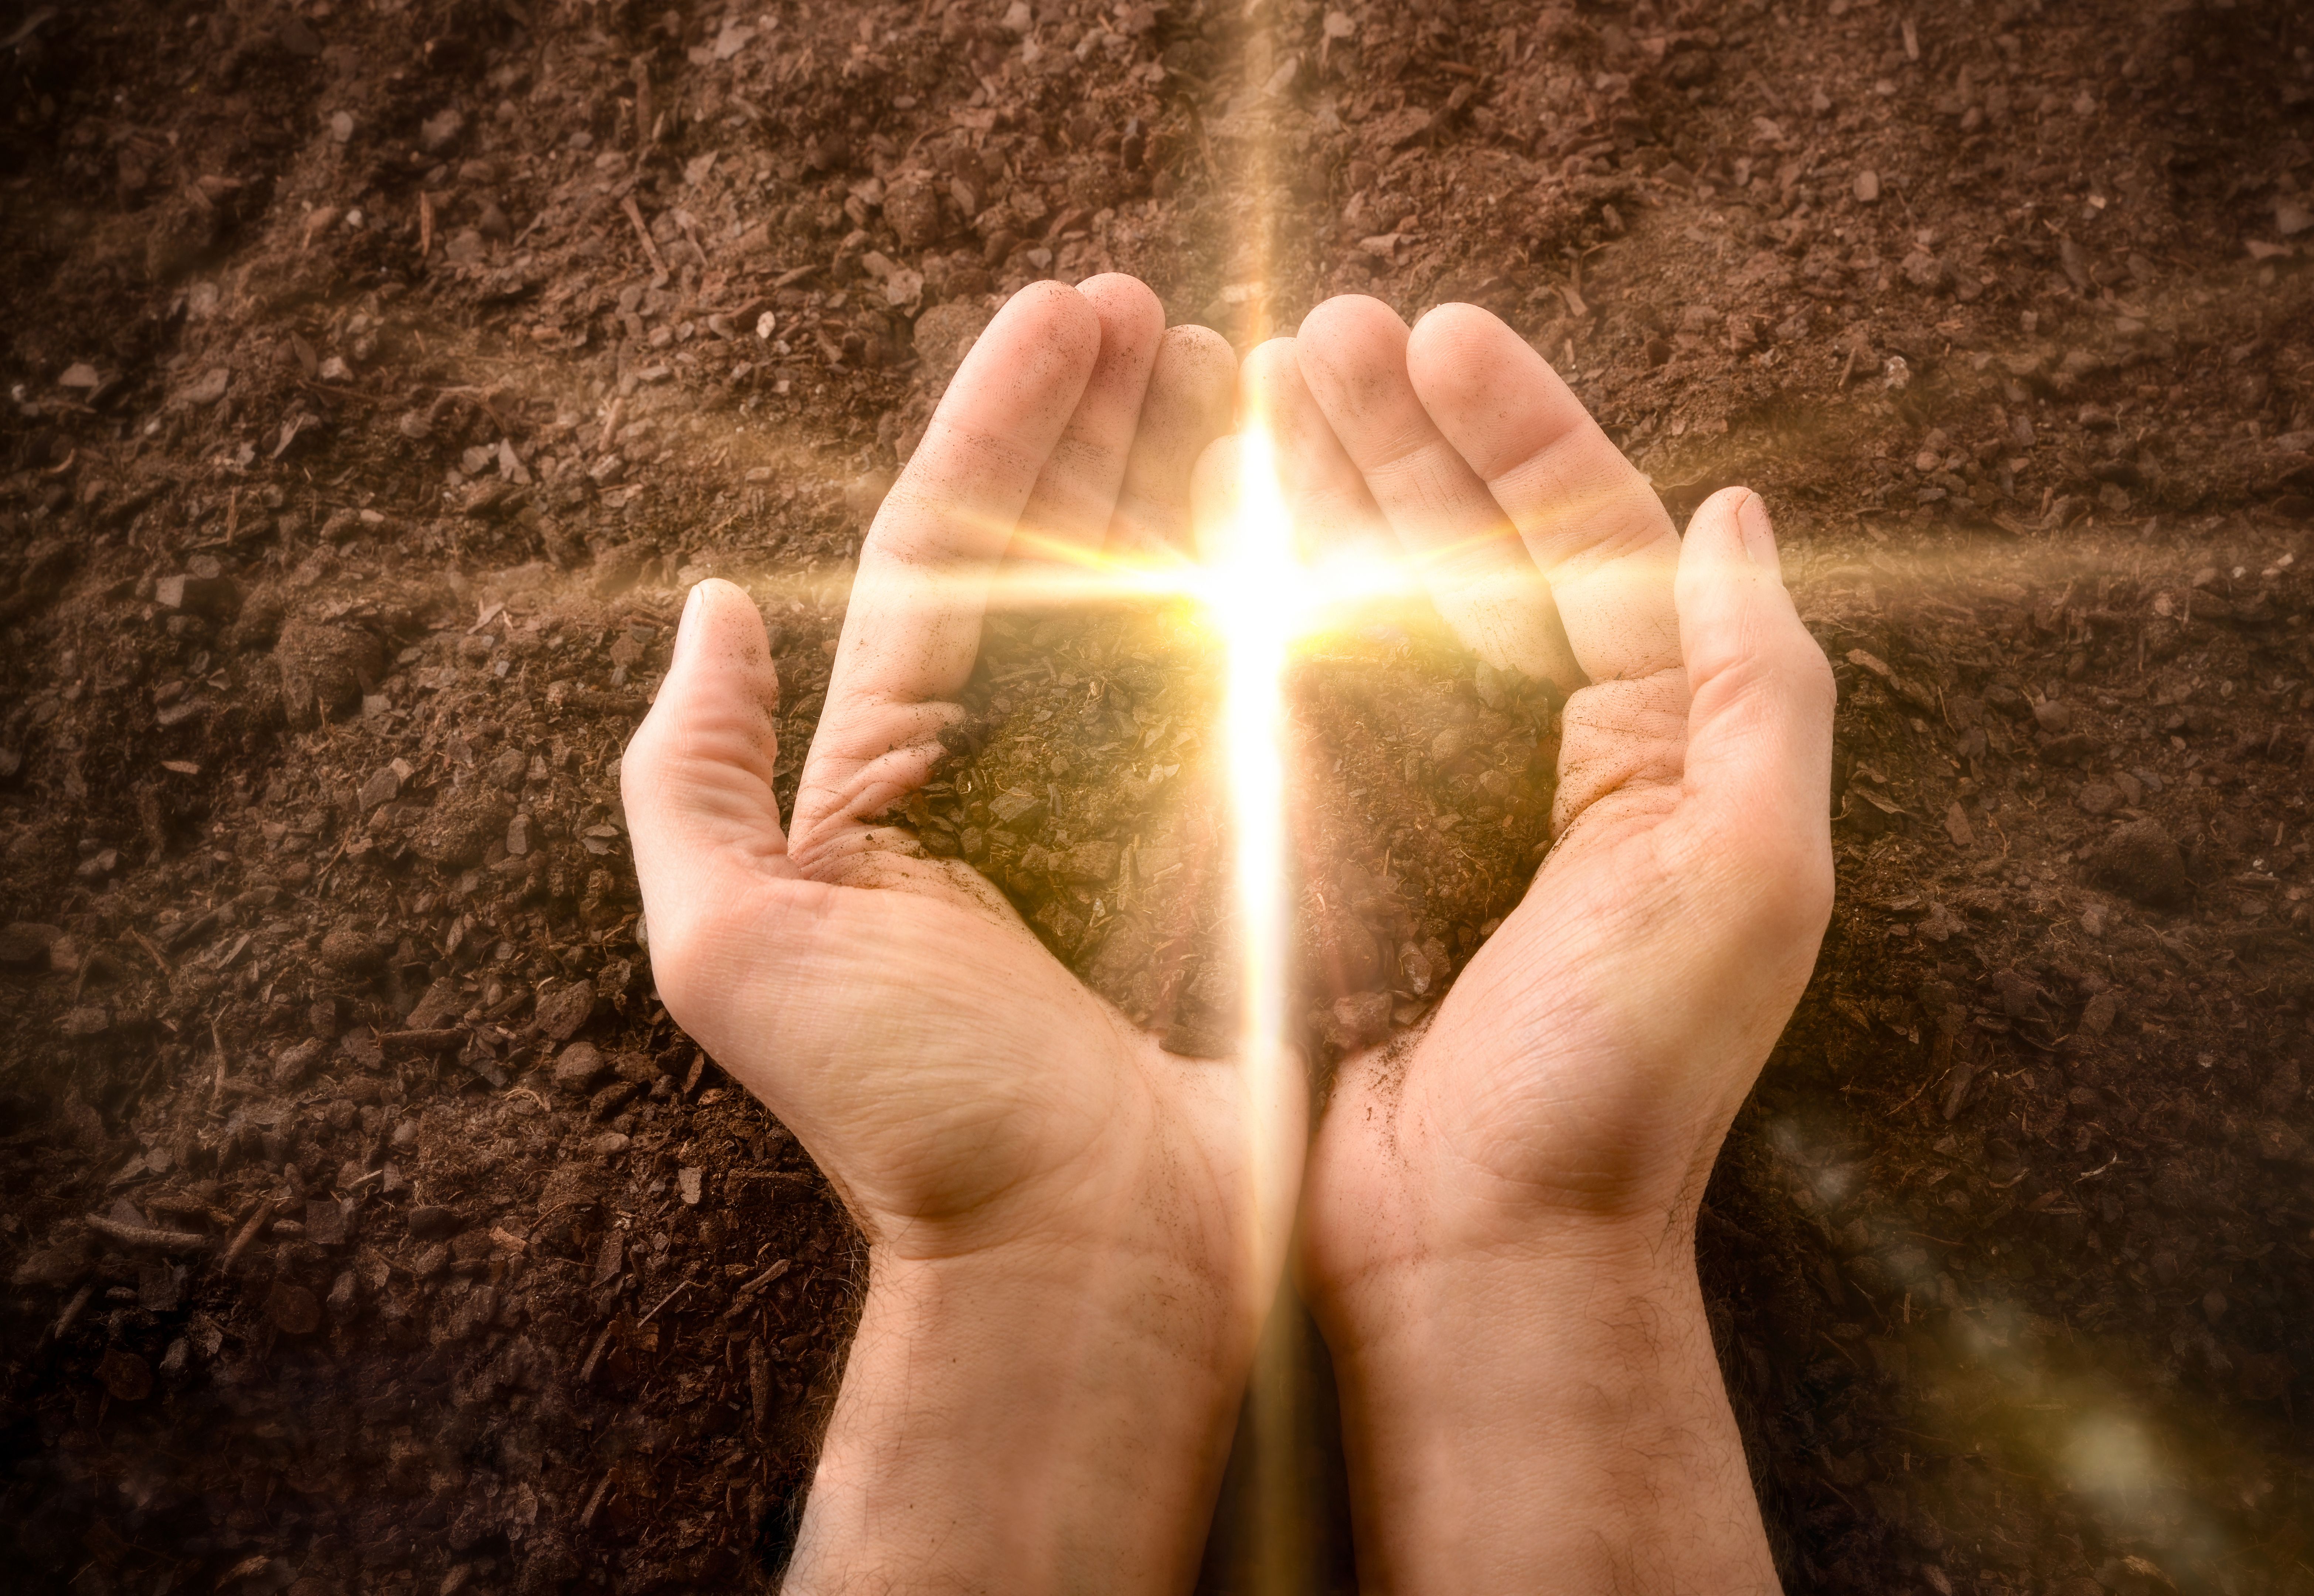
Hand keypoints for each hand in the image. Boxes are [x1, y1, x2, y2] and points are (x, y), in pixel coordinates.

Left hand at [622, 277, 1301, 1591]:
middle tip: (1162, 308)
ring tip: (1237, 365)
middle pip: (1060, 554)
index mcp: (897, 774)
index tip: (1074, 309)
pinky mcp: (1234, 855)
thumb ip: (693, 781)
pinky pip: (1253, 697)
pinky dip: (1272, 595)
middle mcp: (1014, 773)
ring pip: (1160, 605)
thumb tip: (705, 615)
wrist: (1075, 1262)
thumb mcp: (736, 948)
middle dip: (1104, 420)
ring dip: (1191, 476)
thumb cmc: (911, 1122)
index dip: (1007, 420)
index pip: (950, 551)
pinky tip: (1304, 507)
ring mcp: (1134, 808)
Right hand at [1264, 297, 1835, 1591]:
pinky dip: (1260, 615)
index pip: (1589, 538)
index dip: (1521, 425)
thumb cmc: (1624, 1086)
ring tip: (1255, 393)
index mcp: (1653, 746)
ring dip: (1322, 497)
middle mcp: (1545, 756)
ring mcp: (1430, 803)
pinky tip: (1215, 535)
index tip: (1443, 333)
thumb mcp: (1745, 878)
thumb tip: (1739, 515)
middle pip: (1470, 550)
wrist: (1484, 1256)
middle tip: (1319, 335)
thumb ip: (1759, 690)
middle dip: (1401, 434)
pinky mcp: (1334, 856)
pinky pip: (1296, 704)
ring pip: (1371, 609)